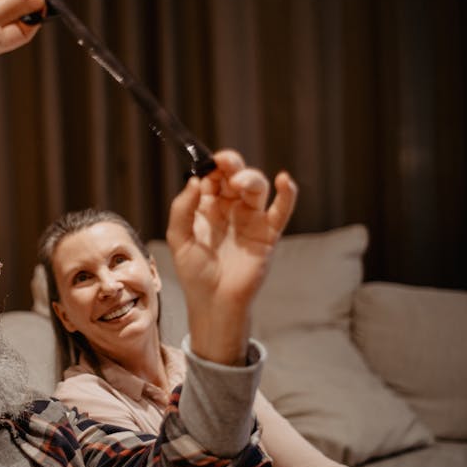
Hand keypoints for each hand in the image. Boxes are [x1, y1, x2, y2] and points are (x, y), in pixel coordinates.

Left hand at [165, 149, 296, 364]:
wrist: (214, 302)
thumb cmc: (194, 273)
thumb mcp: (179, 239)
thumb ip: (182, 209)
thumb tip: (195, 180)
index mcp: (207, 207)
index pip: (212, 178)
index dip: (211, 168)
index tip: (208, 165)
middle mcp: (230, 208)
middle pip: (235, 176)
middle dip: (231, 165)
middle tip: (225, 163)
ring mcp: (250, 219)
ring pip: (256, 188)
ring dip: (250, 178)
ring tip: (240, 183)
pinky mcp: (268, 233)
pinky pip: (281, 209)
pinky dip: (287, 193)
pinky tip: (284, 180)